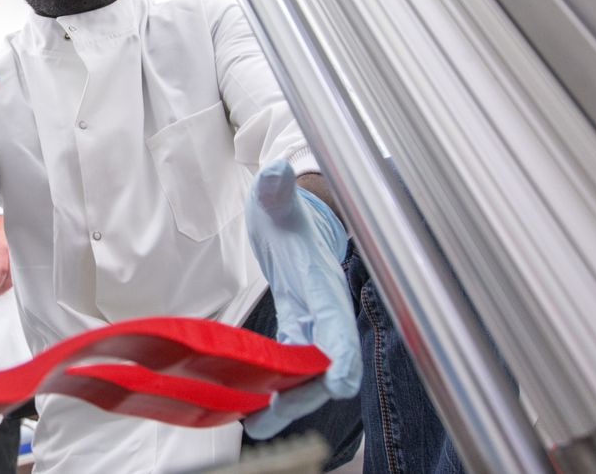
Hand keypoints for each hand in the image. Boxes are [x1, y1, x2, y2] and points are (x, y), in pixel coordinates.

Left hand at [0, 215, 11, 294]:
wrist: (5, 225)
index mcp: (5, 249)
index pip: (2, 270)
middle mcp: (14, 253)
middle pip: (11, 274)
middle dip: (4, 286)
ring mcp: (19, 255)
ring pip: (17, 274)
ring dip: (9, 284)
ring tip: (2, 290)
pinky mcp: (21, 257)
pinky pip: (18, 270)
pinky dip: (14, 279)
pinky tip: (9, 283)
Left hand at [242, 160, 360, 438]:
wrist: (294, 218)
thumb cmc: (289, 212)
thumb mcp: (277, 200)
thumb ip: (278, 191)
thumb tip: (277, 171)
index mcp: (324, 284)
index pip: (339, 324)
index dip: (342, 355)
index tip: (338, 382)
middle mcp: (324, 311)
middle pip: (325, 362)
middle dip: (305, 393)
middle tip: (271, 414)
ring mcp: (312, 324)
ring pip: (308, 373)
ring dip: (288, 400)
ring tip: (256, 424)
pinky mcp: (297, 329)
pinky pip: (290, 368)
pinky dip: (277, 389)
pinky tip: (252, 408)